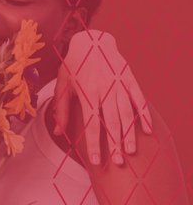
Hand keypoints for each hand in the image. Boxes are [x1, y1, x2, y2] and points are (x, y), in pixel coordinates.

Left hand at [53, 30, 152, 166]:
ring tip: (132, 151)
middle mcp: (104, 90)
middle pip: (111, 122)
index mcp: (86, 93)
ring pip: (126, 113)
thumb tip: (57, 133)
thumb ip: (60, 110)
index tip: (96, 160)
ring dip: (130, 134)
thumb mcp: (62, 85)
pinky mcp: (130, 80)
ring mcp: (119, 85)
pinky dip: (144, 115)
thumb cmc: (73, 65)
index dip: (94, 143)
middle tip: (119, 162)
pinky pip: (139, 100)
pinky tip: (147, 130)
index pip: (91, 124)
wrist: (91, 41)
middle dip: (115, 144)